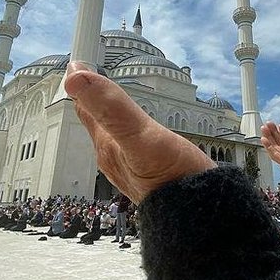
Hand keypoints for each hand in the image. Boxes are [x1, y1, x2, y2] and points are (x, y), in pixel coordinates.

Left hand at [65, 62, 213, 202]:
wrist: (203, 220)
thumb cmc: (172, 181)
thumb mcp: (140, 138)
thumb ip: (111, 108)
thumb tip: (75, 77)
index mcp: (107, 145)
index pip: (85, 106)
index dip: (80, 81)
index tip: (76, 59)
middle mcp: (114, 157)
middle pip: (96, 120)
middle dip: (91, 96)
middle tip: (86, 72)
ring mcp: (132, 168)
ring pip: (113, 134)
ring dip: (108, 114)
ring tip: (107, 97)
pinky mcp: (150, 176)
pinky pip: (131, 145)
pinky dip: (128, 130)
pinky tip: (137, 133)